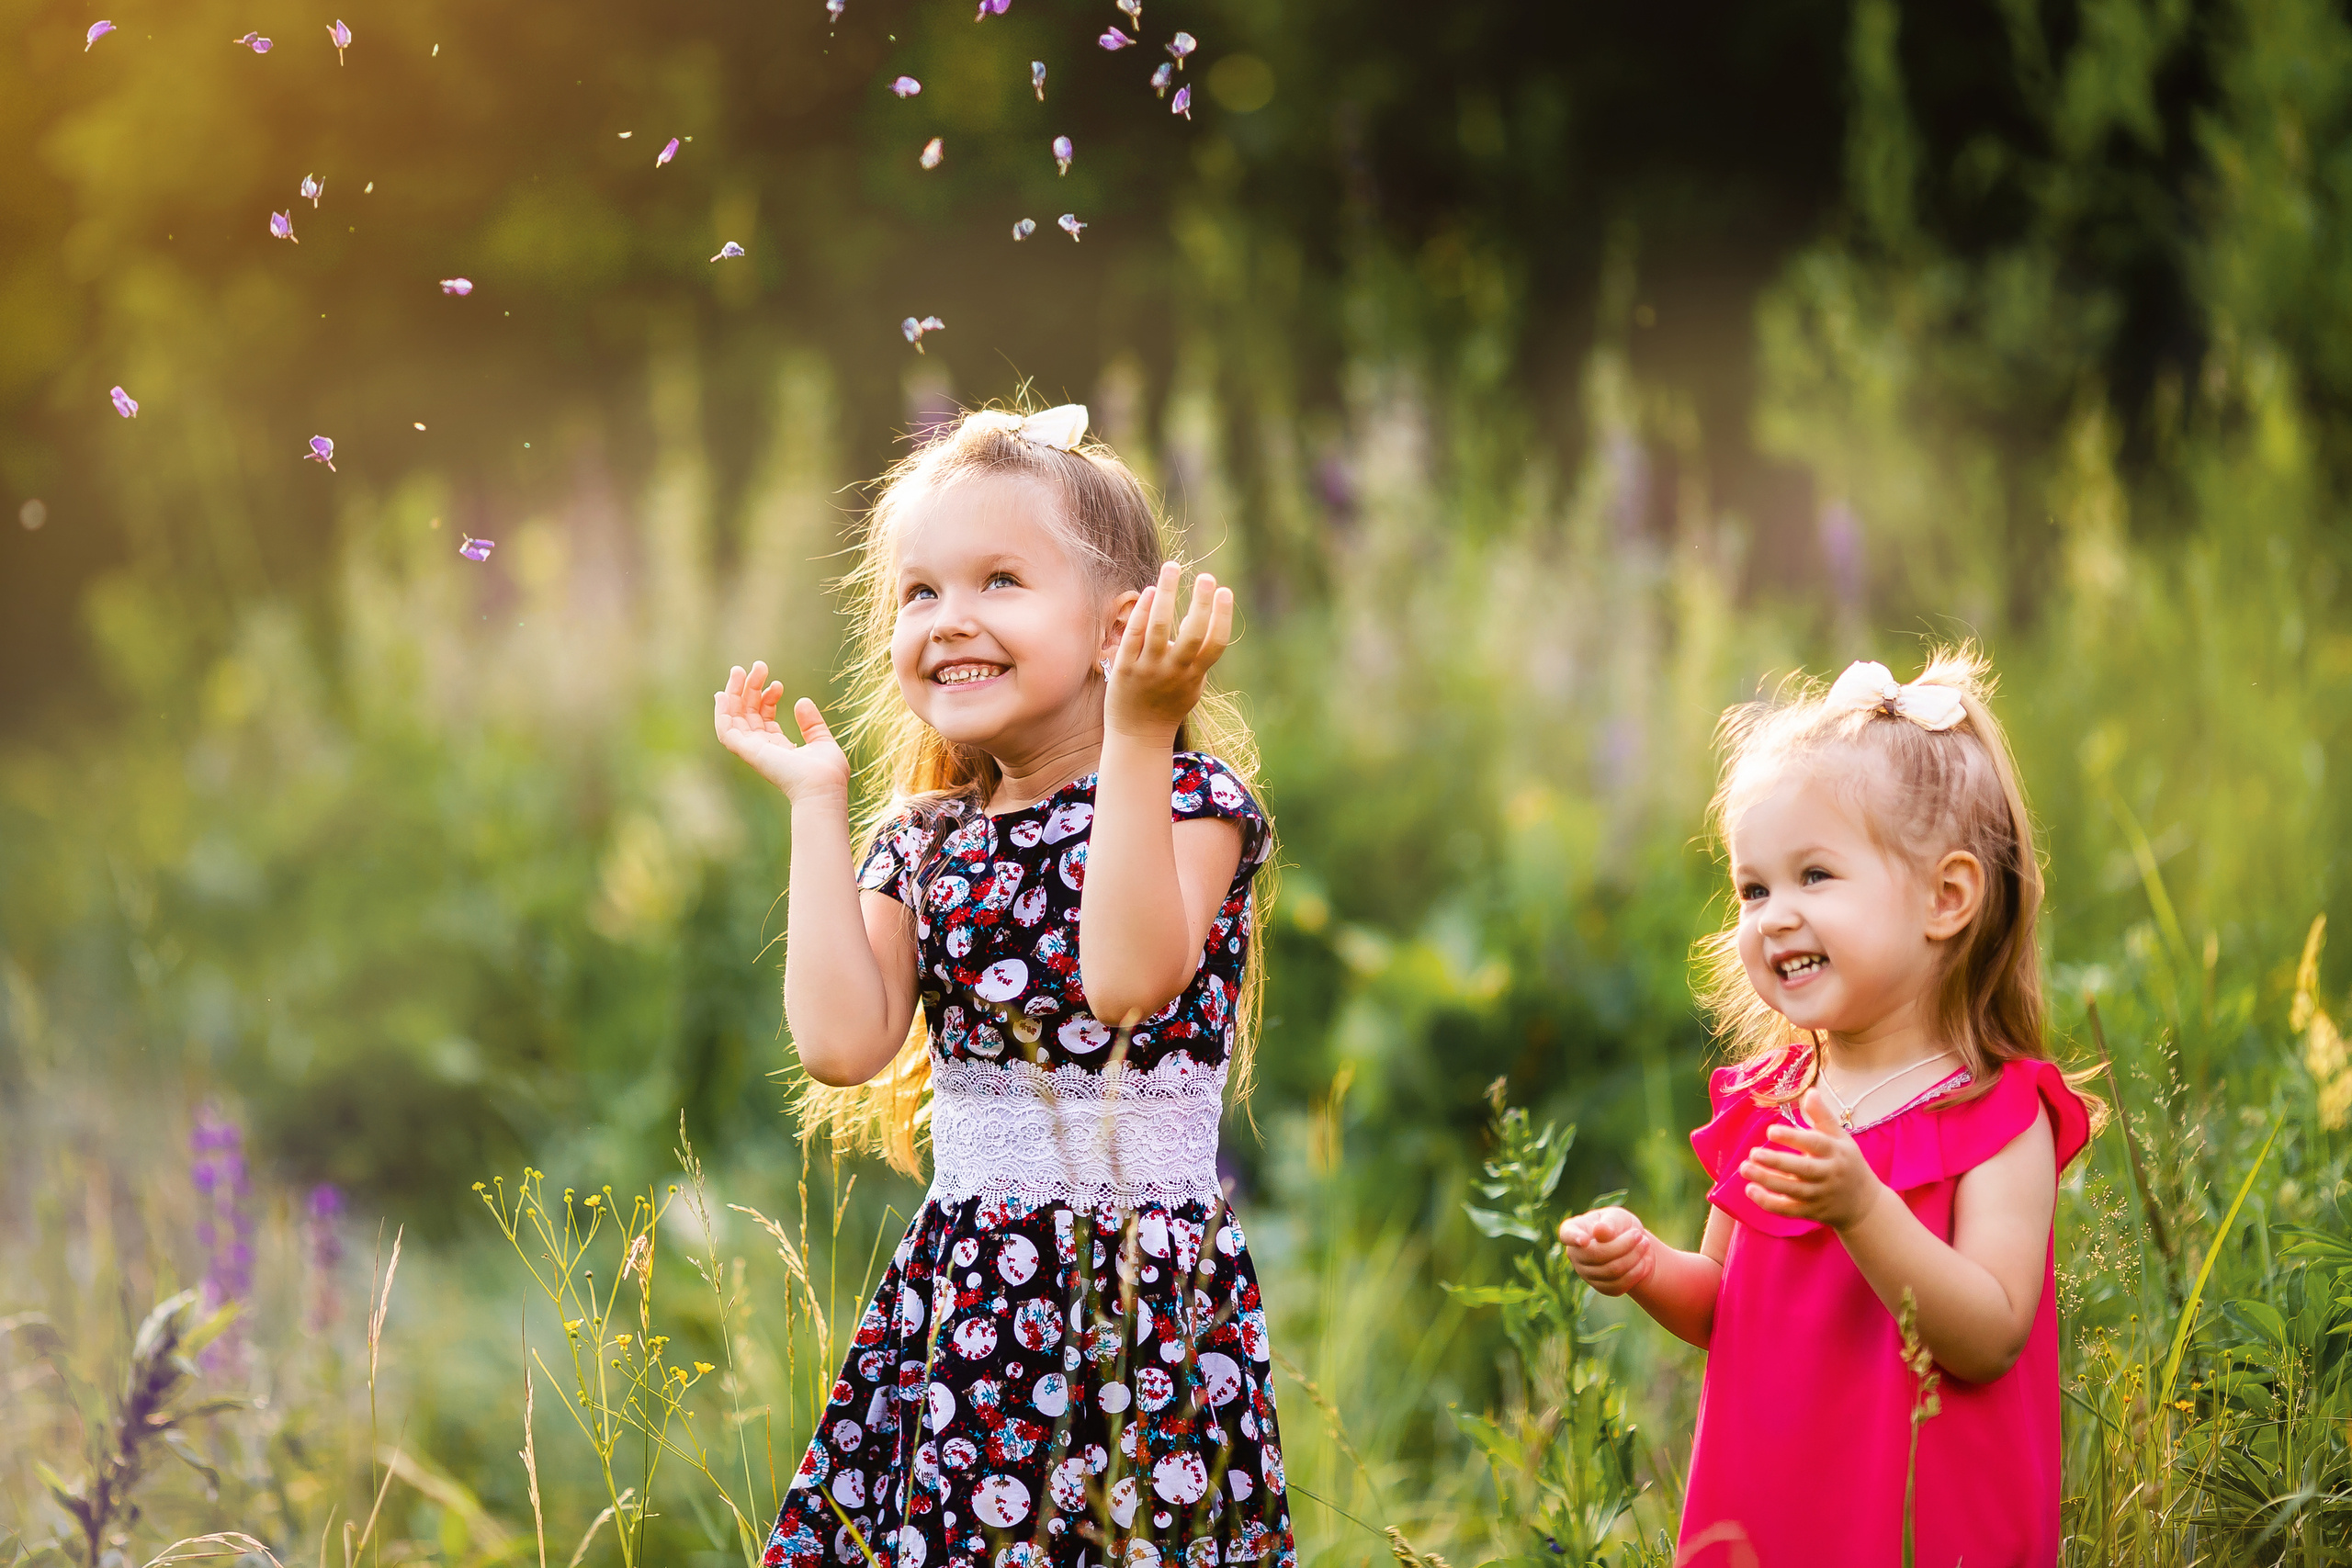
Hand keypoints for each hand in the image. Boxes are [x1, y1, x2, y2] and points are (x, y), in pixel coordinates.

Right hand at [713, 661, 849, 803]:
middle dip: (751, 689)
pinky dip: (721, 712)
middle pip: (748, 714)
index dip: (766, 698)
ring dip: (734, 693)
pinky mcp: (747, 751)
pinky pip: (725, 730)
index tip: (778, 684)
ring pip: (734, 718)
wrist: (823, 787)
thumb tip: (801, 701)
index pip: (764, 719)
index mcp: (779, 748)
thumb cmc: (827, 773)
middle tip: (759, 666)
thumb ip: (812, 723)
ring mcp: (753, 750)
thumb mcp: (822, 741)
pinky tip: (722, 694)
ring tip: (740, 670)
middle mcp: (763, 749)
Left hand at [1104, 564, 1232, 743]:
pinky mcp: (1124, 667)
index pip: (1215, 643)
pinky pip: (1134, 635)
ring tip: (1173, 567)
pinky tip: (1151, 591)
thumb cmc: (1168, 703)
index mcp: (1195, 675)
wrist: (1138, 735)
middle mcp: (1174, 671)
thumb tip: (1199, 615)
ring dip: (1168, 595)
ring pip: (1159, 628)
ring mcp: (1149, 669)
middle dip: (1202, 604)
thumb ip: (1197, 654)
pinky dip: (1143, 612)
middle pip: (1192, 634)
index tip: (1225, 591)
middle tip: (1207, 577)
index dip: (1222, 616)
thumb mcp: (1192, 683)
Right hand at [1558, 1206, 1656, 1296]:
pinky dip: (1636, 1273)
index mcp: (1573, 1230)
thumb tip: (1600, 1232)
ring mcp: (1585, 1273)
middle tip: (1640, 1235)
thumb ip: (1610, 1223)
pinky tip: (1645, 1261)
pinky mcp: (1601, 1287)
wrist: (1631, 1244)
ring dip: (1633, 1258)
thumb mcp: (1616, 1216)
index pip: (1567, 1234)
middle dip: (1623, 1245)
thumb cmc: (1618, 1225)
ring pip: (1611, 1271)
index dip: (1574, 1238)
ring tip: (1645, 1244)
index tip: (1584, 1240)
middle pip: (1597, 1255)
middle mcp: (1574, 1254)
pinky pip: (1618, 1285)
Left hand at [1738, 1088, 1886, 1230]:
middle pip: (1802, 1170)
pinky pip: (1788, 1210)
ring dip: (1767, 1181)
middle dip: (1777, 1162)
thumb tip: (1810, 1091)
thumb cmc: (1847, 1163)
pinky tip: (1750, 1190)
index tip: (1770, 1131)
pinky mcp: (1811, 1212)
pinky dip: (1769, 1203)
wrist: (1865, 1204)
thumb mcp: (1841, 1138)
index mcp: (1836, 1153)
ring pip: (1792, 1191)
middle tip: (1753, 1153)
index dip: (1793, 1137)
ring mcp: (1820, 1196)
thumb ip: (1823, 1117)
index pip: (1815, 1144)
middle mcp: (1829, 1175)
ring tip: (1744, 1168)